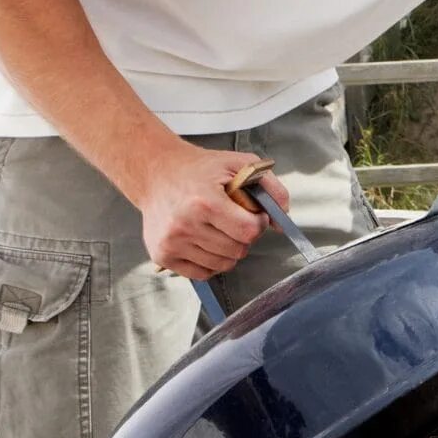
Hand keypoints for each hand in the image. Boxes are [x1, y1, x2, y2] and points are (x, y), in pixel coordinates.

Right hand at [136, 145, 284, 280]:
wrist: (157, 173)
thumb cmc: (200, 169)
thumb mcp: (240, 164)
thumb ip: (270, 188)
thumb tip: (281, 222)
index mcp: (204, 202)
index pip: (249, 231)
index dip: (258, 224)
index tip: (252, 214)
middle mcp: (184, 225)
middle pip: (238, 250)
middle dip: (243, 236)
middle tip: (232, 219)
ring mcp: (171, 243)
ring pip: (222, 264)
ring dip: (228, 249)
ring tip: (217, 227)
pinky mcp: (163, 256)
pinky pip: (202, 274)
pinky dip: (211, 261)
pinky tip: (205, 241)